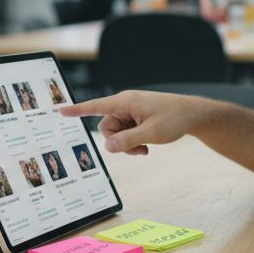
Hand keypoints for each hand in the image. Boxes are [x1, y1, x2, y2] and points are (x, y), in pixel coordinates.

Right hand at [60, 91, 205, 155]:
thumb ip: (128, 141)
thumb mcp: (152, 134)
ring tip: (146, 149)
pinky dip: (133, 141)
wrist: (193, 115)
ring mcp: (131, 111)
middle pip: (106, 127)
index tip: (60, 110)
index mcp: (126, 102)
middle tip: (139, 150)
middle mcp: (125, 104)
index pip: (96, 106)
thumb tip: (107, 147)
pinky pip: (125, 132)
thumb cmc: (174, 119)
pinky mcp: (136, 117)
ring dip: (127, 144)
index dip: (77, 110)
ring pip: (116, 133)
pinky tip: (147, 145)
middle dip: (118, 142)